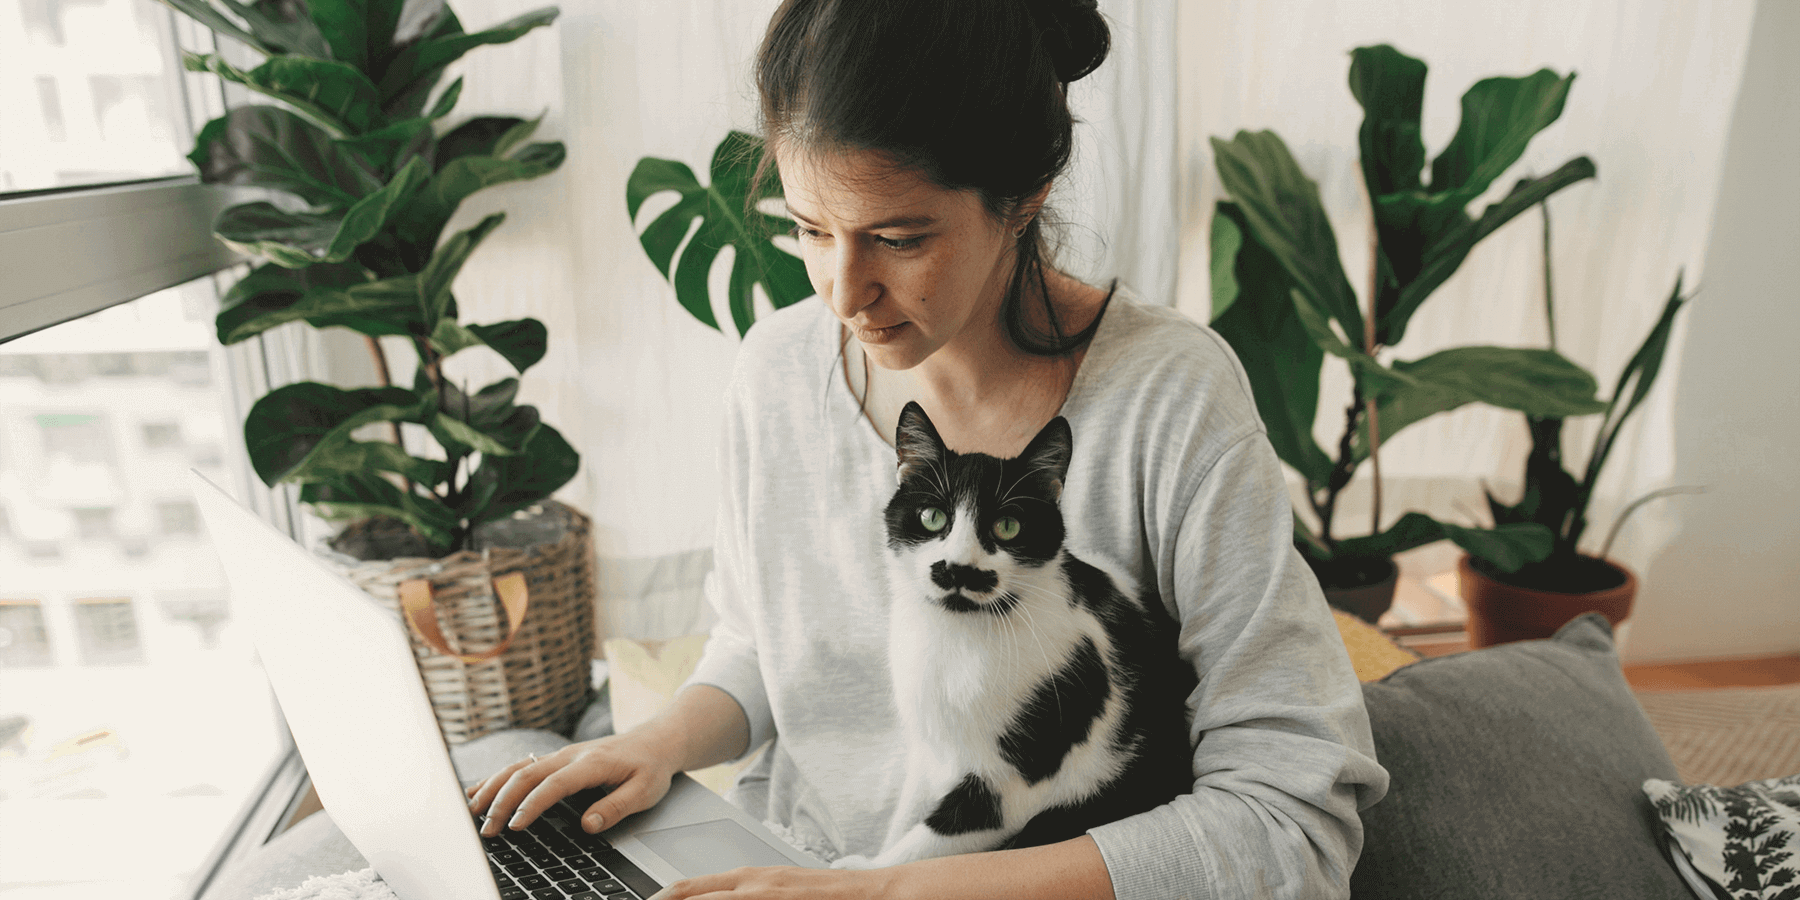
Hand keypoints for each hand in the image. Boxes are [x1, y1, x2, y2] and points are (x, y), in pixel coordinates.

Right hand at [466, 732, 677, 836]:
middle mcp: (570, 755)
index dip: (532, 805)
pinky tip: (477, 791)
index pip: (554, 784)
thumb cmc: (650, 767)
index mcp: (592, 763)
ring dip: (493, 788)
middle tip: (488, 829)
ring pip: (518, 767)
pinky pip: (521, 766)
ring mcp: (560, 754)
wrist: (656, 740)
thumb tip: (588, 825)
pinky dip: (497, 778)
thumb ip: (617, 807)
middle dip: (503, 801)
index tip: (515, 826)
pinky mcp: (556, 758)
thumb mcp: (645, 791)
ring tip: (472, 811)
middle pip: (527, 774)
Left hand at [648, 865, 890, 899]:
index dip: (661, 898)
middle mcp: (750, 886)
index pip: (688, 888)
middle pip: (689, 894)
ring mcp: (764, 896)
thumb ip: (742, 894)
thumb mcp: (775, 889)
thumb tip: (712, 899)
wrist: (864, 893)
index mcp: (746, 879)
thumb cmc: (818, 895)